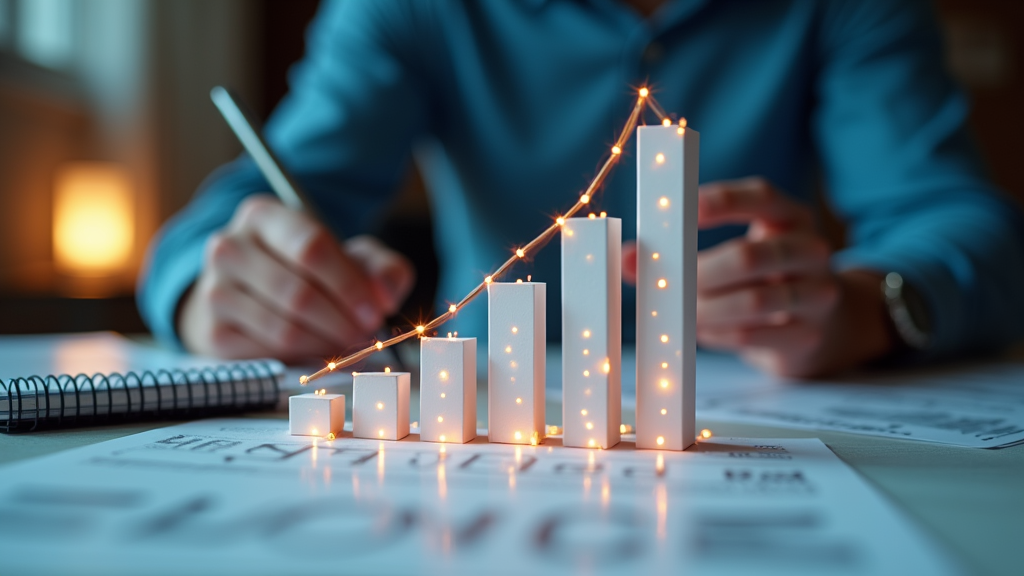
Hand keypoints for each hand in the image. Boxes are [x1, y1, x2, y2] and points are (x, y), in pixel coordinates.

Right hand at [178, 195, 414, 360]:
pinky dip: (303, 360)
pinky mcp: (212, 333)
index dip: (349, 284)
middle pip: (298, 293)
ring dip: (326, 345)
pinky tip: (319, 352)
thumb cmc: (307, 271)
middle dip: (342, 322)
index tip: (375, 310)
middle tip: (366, 335)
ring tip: (348, 344)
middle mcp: (228, 247)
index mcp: (262, 215)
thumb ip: (380, 268)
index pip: (310, 247)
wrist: (250, 294)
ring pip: (284, 329)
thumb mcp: (349, 257)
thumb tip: (385, 295)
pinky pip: (268, 354)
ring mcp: (214, 291)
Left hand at [624, 177, 893, 376]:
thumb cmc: (763, 279)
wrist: (824, 325)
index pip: (761, 196)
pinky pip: (755, 335)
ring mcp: (817, 293)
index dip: (722, 200)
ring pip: (756, 300)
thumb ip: (679, 251)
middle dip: (702, 272)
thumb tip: (626, 258)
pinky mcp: (809, 335)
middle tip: (668, 283)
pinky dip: (720, 335)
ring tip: (684, 312)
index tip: (683, 210)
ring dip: (707, 309)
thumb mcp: (734, 255)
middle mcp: (811, 249)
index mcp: (790, 216)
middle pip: (753, 255)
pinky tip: (704, 331)